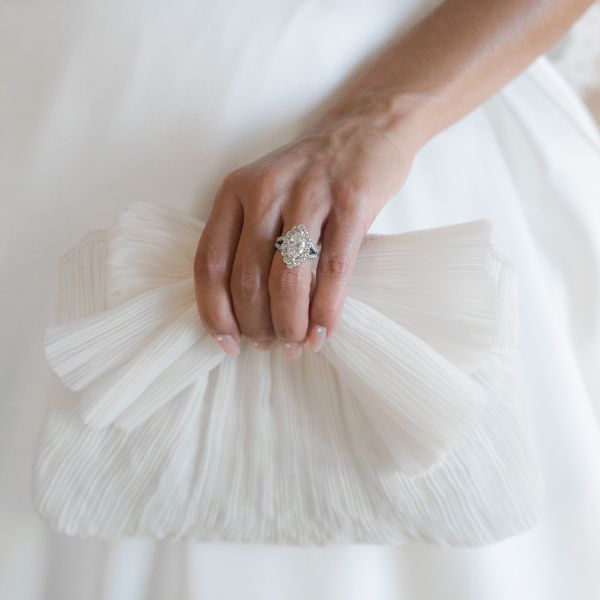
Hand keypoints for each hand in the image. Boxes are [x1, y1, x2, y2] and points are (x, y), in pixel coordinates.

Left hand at [193, 103, 415, 358]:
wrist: (364, 130)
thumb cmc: (309, 177)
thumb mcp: (263, 195)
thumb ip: (246, 242)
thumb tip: (242, 315)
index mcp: (234, 192)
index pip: (209, 264)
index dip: (215, 313)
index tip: (228, 343)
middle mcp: (265, 191)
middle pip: (248, 280)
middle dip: (258, 327)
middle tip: (271, 345)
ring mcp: (309, 194)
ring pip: (288, 280)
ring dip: (290, 325)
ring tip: (297, 345)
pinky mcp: (351, 202)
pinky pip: (333, 270)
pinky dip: (326, 310)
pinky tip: (323, 330)